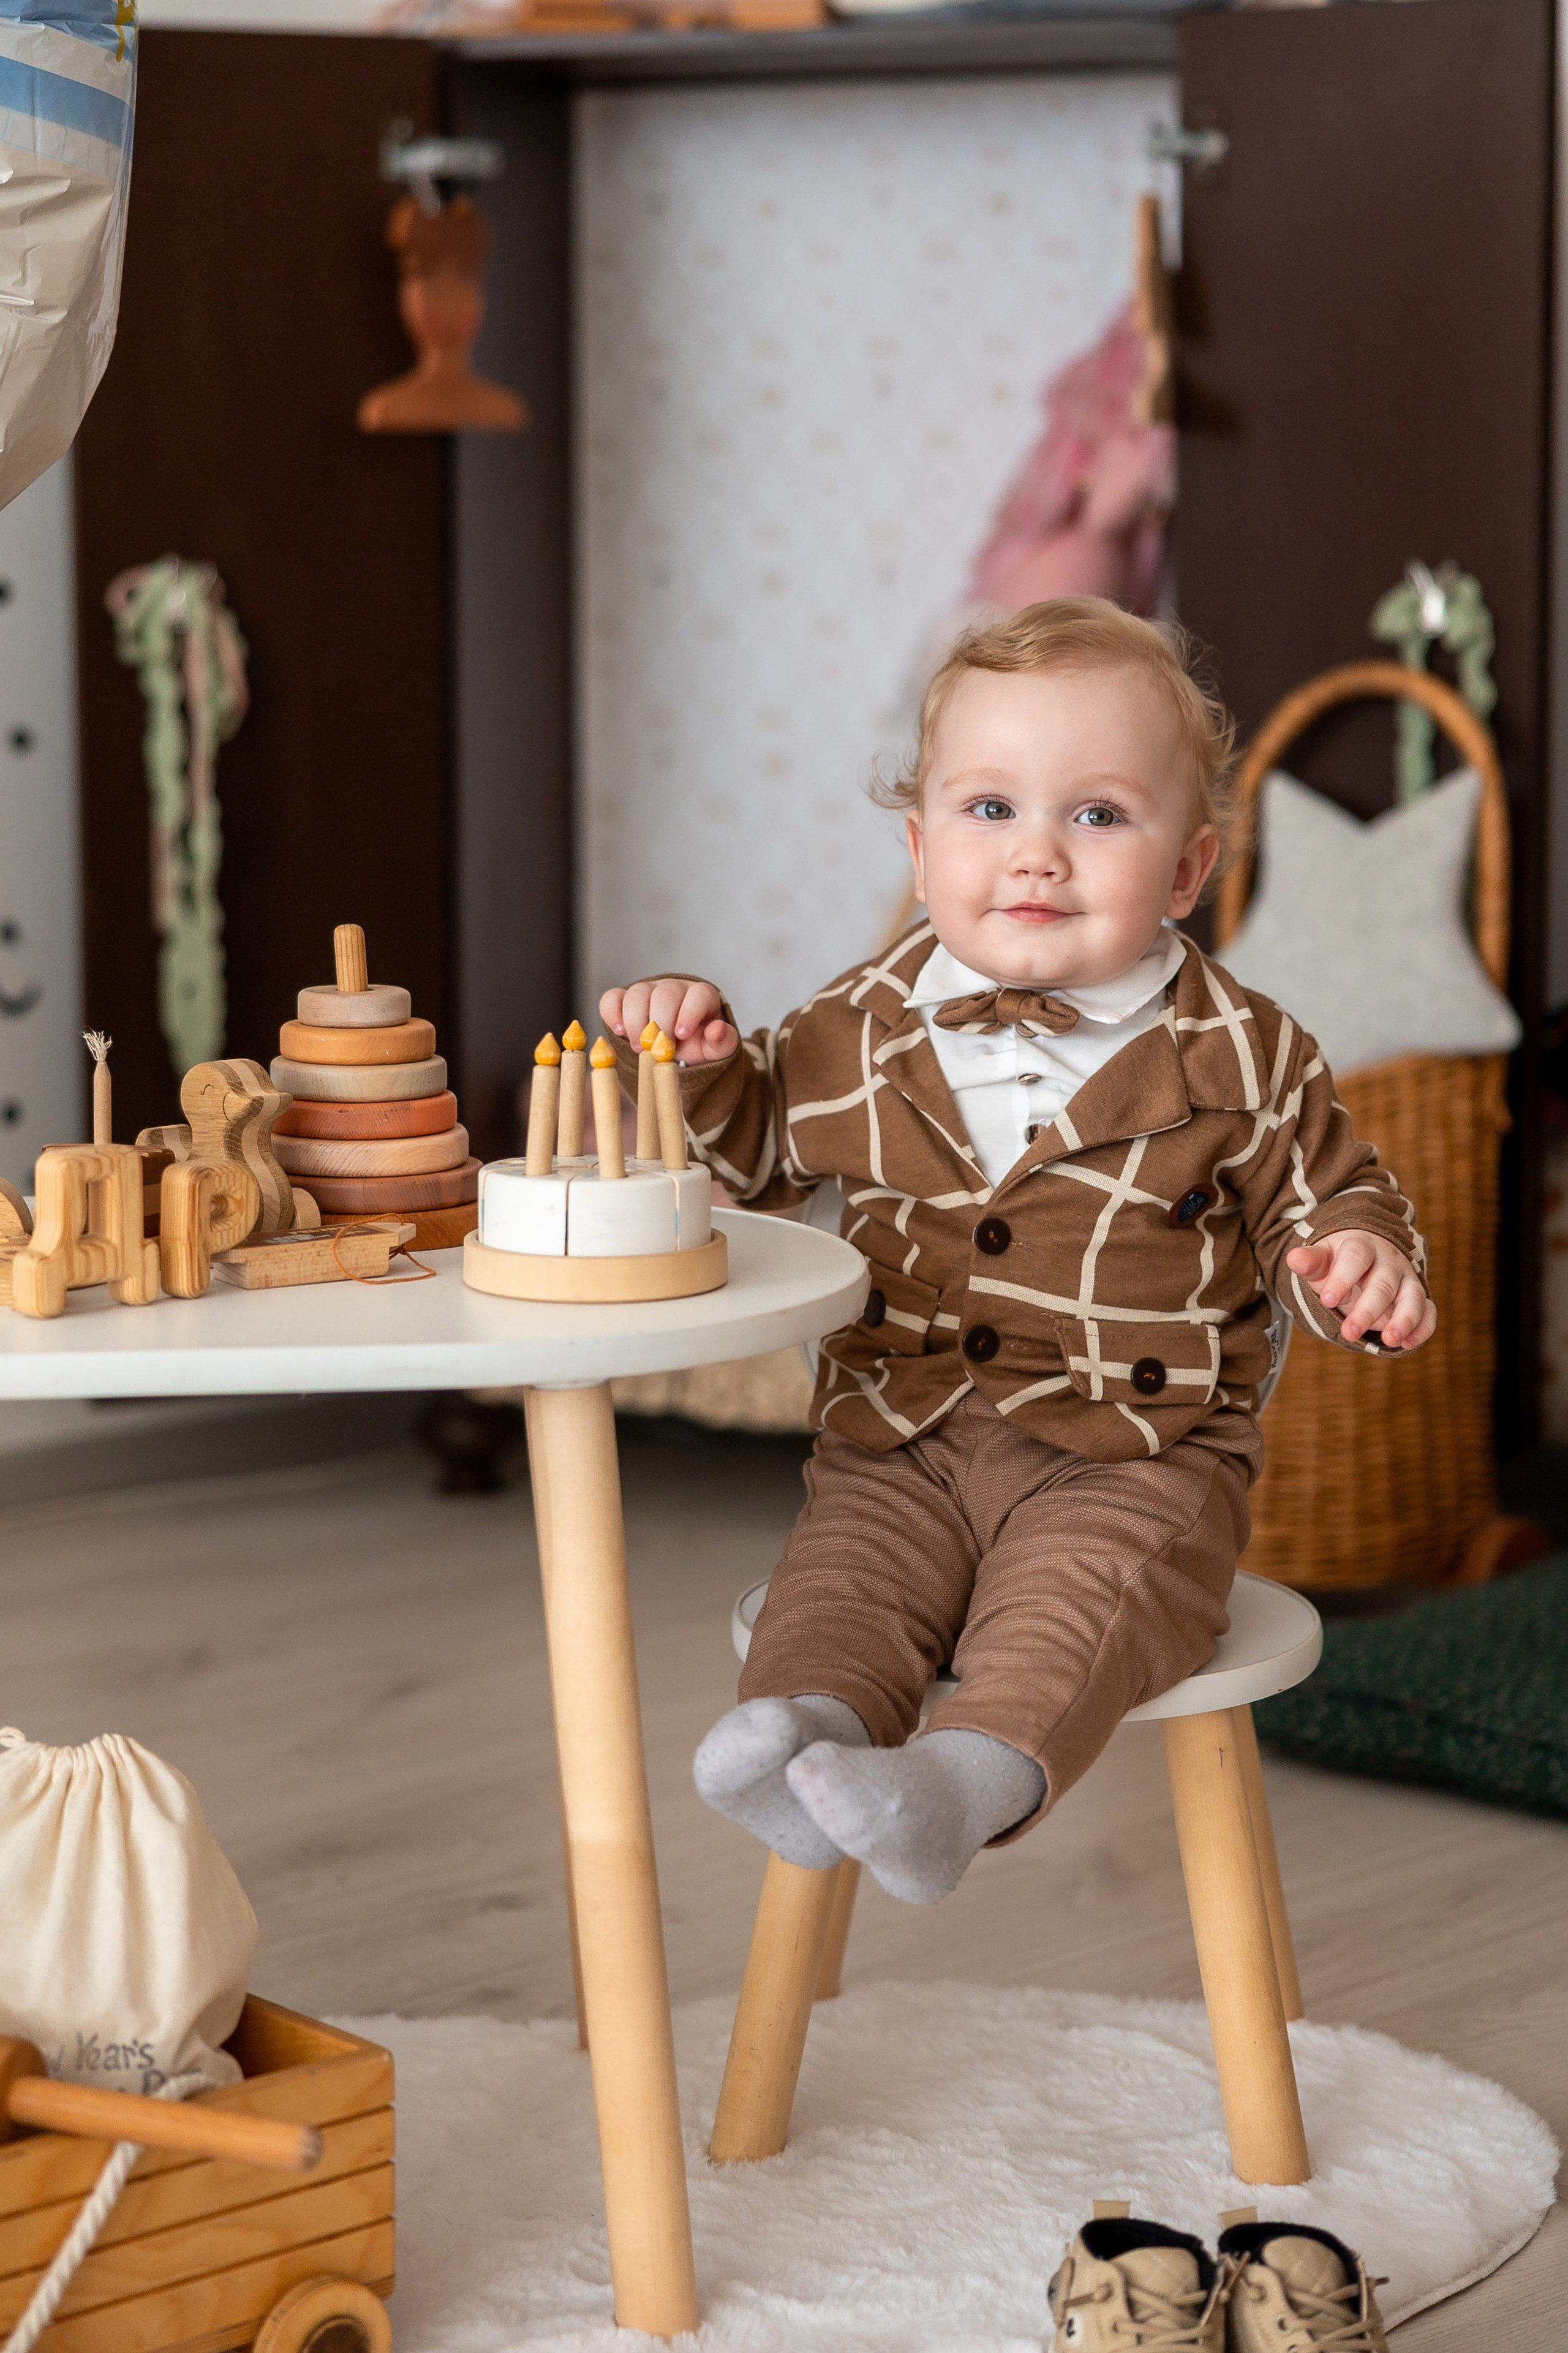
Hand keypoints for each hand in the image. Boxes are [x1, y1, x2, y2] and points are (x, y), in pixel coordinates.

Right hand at [599, 978, 737, 1066]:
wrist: (678, 1052)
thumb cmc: (699, 1047)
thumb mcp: (716, 1050)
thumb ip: (722, 1042)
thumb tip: (716, 1030)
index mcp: (702, 996)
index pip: (698, 995)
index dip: (689, 1012)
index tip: (681, 1035)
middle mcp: (675, 988)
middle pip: (665, 994)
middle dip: (660, 1023)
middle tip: (658, 1050)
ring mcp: (648, 991)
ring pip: (637, 994)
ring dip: (636, 1022)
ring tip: (640, 1048)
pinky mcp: (625, 1000)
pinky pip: (612, 998)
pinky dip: (612, 1013)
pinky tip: (619, 1031)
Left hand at [1285, 1230, 1435, 1349]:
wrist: (1364, 1258)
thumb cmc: (1337, 1262)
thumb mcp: (1322, 1260)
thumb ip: (1310, 1261)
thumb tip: (1293, 1258)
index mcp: (1362, 1246)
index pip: (1356, 1258)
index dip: (1343, 1278)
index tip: (1327, 1300)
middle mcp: (1389, 1262)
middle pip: (1383, 1284)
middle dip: (1368, 1310)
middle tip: (1349, 1332)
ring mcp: (1407, 1280)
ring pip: (1413, 1297)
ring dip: (1404, 1320)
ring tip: (1390, 1341)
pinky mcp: (1418, 1298)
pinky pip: (1428, 1311)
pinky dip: (1423, 1327)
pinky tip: (1408, 1344)